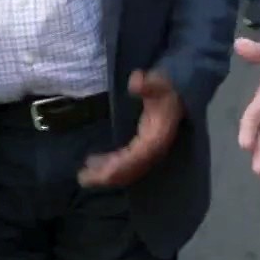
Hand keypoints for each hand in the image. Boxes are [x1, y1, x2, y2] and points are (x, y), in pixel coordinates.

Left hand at [79, 71, 183, 187]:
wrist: (175, 95)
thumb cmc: (165, 89)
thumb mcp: (158, 83)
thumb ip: (148, 83)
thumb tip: (135, 81)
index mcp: (158, 137)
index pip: (139, 157)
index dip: (121, 166)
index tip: (103, 173)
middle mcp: (154, 149)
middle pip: (131, 170)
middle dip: (108, 176)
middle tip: (83, 179)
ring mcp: (148, 152)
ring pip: (127, 170)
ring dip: (106, 174)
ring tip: (84, 175)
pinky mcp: (142, 150)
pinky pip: (126, 164)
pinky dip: (110, 167)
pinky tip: (94, 162)